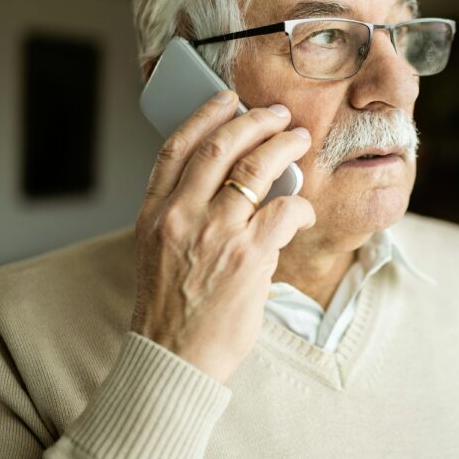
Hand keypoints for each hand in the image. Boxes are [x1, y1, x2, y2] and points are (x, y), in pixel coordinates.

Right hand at [131, 91, 314, 383]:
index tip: (227, 99)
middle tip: (278, 115)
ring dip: (284, 147)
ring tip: (299, 141)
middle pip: (221, 146)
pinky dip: (300, 204)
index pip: (176, 148)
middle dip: (256, 121)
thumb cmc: (172, 310)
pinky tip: (304, 210)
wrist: (174, 358)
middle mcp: (180, 216)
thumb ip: (184, 214)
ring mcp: (215, 233)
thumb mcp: (159, 252)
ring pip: (255, 167)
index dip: (205, 115)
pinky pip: (284, 210)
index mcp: (154, 213)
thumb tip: (231, 181)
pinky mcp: (248, 256)